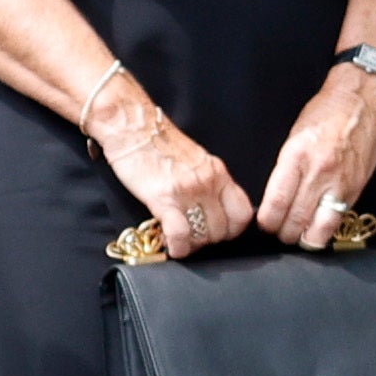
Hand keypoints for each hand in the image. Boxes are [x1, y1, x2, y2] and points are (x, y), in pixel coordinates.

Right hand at [91, 82, 251, 254]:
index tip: (219, 233)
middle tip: (193, 239)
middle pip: (223, 229)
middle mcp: (208, 182)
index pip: (243, 212)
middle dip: (208, 241)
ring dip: (192, 245)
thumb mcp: (197, 161)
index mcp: (219, 173)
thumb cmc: (160, 145)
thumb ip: (210, 184)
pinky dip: (178, 247)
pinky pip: (180, 234)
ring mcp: (188, 191)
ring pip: (204, 235)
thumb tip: (215, 210)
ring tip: (180, 241)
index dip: (233, 230)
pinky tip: (172, 247)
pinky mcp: (164, 198)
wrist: (133, 127)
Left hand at [255, 59, 375, 249]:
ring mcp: (340, 183)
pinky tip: (318, 225)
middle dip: (283, 233)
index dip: (267, 222)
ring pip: (319, 230)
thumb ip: (286, 170)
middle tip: (280, 231)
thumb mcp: (294, 138)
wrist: (361, 101)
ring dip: (306, 239)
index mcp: (297, 156)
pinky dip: (325, 228)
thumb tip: (274, 200)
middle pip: (295, 221)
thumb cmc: (324, 115)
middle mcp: (319, 172)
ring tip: (300, 234)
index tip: (265, 223)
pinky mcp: (356, 189)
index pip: (276, 203)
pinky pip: (338, 220)